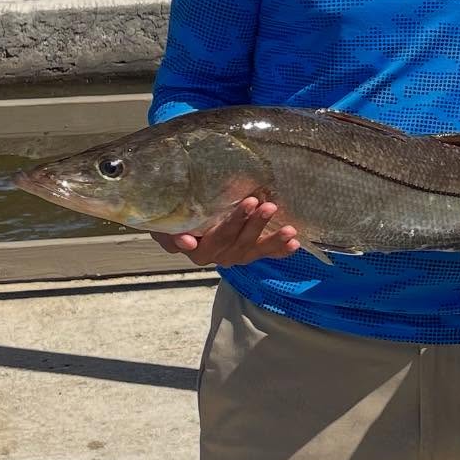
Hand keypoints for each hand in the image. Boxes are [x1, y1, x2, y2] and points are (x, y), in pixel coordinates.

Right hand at [152, 197, 299, 266]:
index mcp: (199, 251)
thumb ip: (171, 235)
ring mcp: (236, 256)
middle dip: (256, 224)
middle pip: (240, 241)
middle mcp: (219, 257)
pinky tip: (295, 243)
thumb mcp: (164, 226)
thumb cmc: (174, 220)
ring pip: (256, 250)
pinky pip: (267, 254)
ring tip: (290, 230)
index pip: (218, 236)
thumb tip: (186, 242)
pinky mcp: (249, 254)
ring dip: (273, 240)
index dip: (235, 221)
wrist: (182, 226)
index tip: (249, 202)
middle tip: (269, 205)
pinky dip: (281, 250)